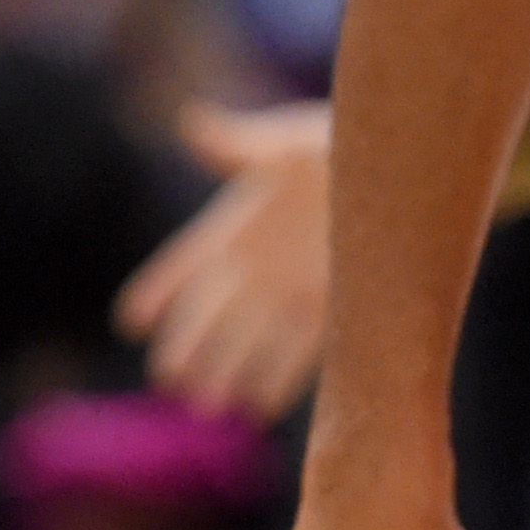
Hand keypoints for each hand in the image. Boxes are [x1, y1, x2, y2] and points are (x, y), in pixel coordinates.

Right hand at [119, 101, 336, 419]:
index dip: (157, 290)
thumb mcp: (285, 144)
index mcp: (233, 229)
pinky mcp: (327, 312)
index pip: (184, 263)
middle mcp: (253, 270)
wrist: (397, 168)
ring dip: (228, 372)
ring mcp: (287, 295)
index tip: (132, 319)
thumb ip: (238, 144)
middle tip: (169, 377)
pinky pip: (296, 354)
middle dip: (188, 346)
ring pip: (246, 342)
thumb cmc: (331, 146)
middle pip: (209, 315)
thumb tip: (192, 122)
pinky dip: (277, 380)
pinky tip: (262, 408)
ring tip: (212, 403)